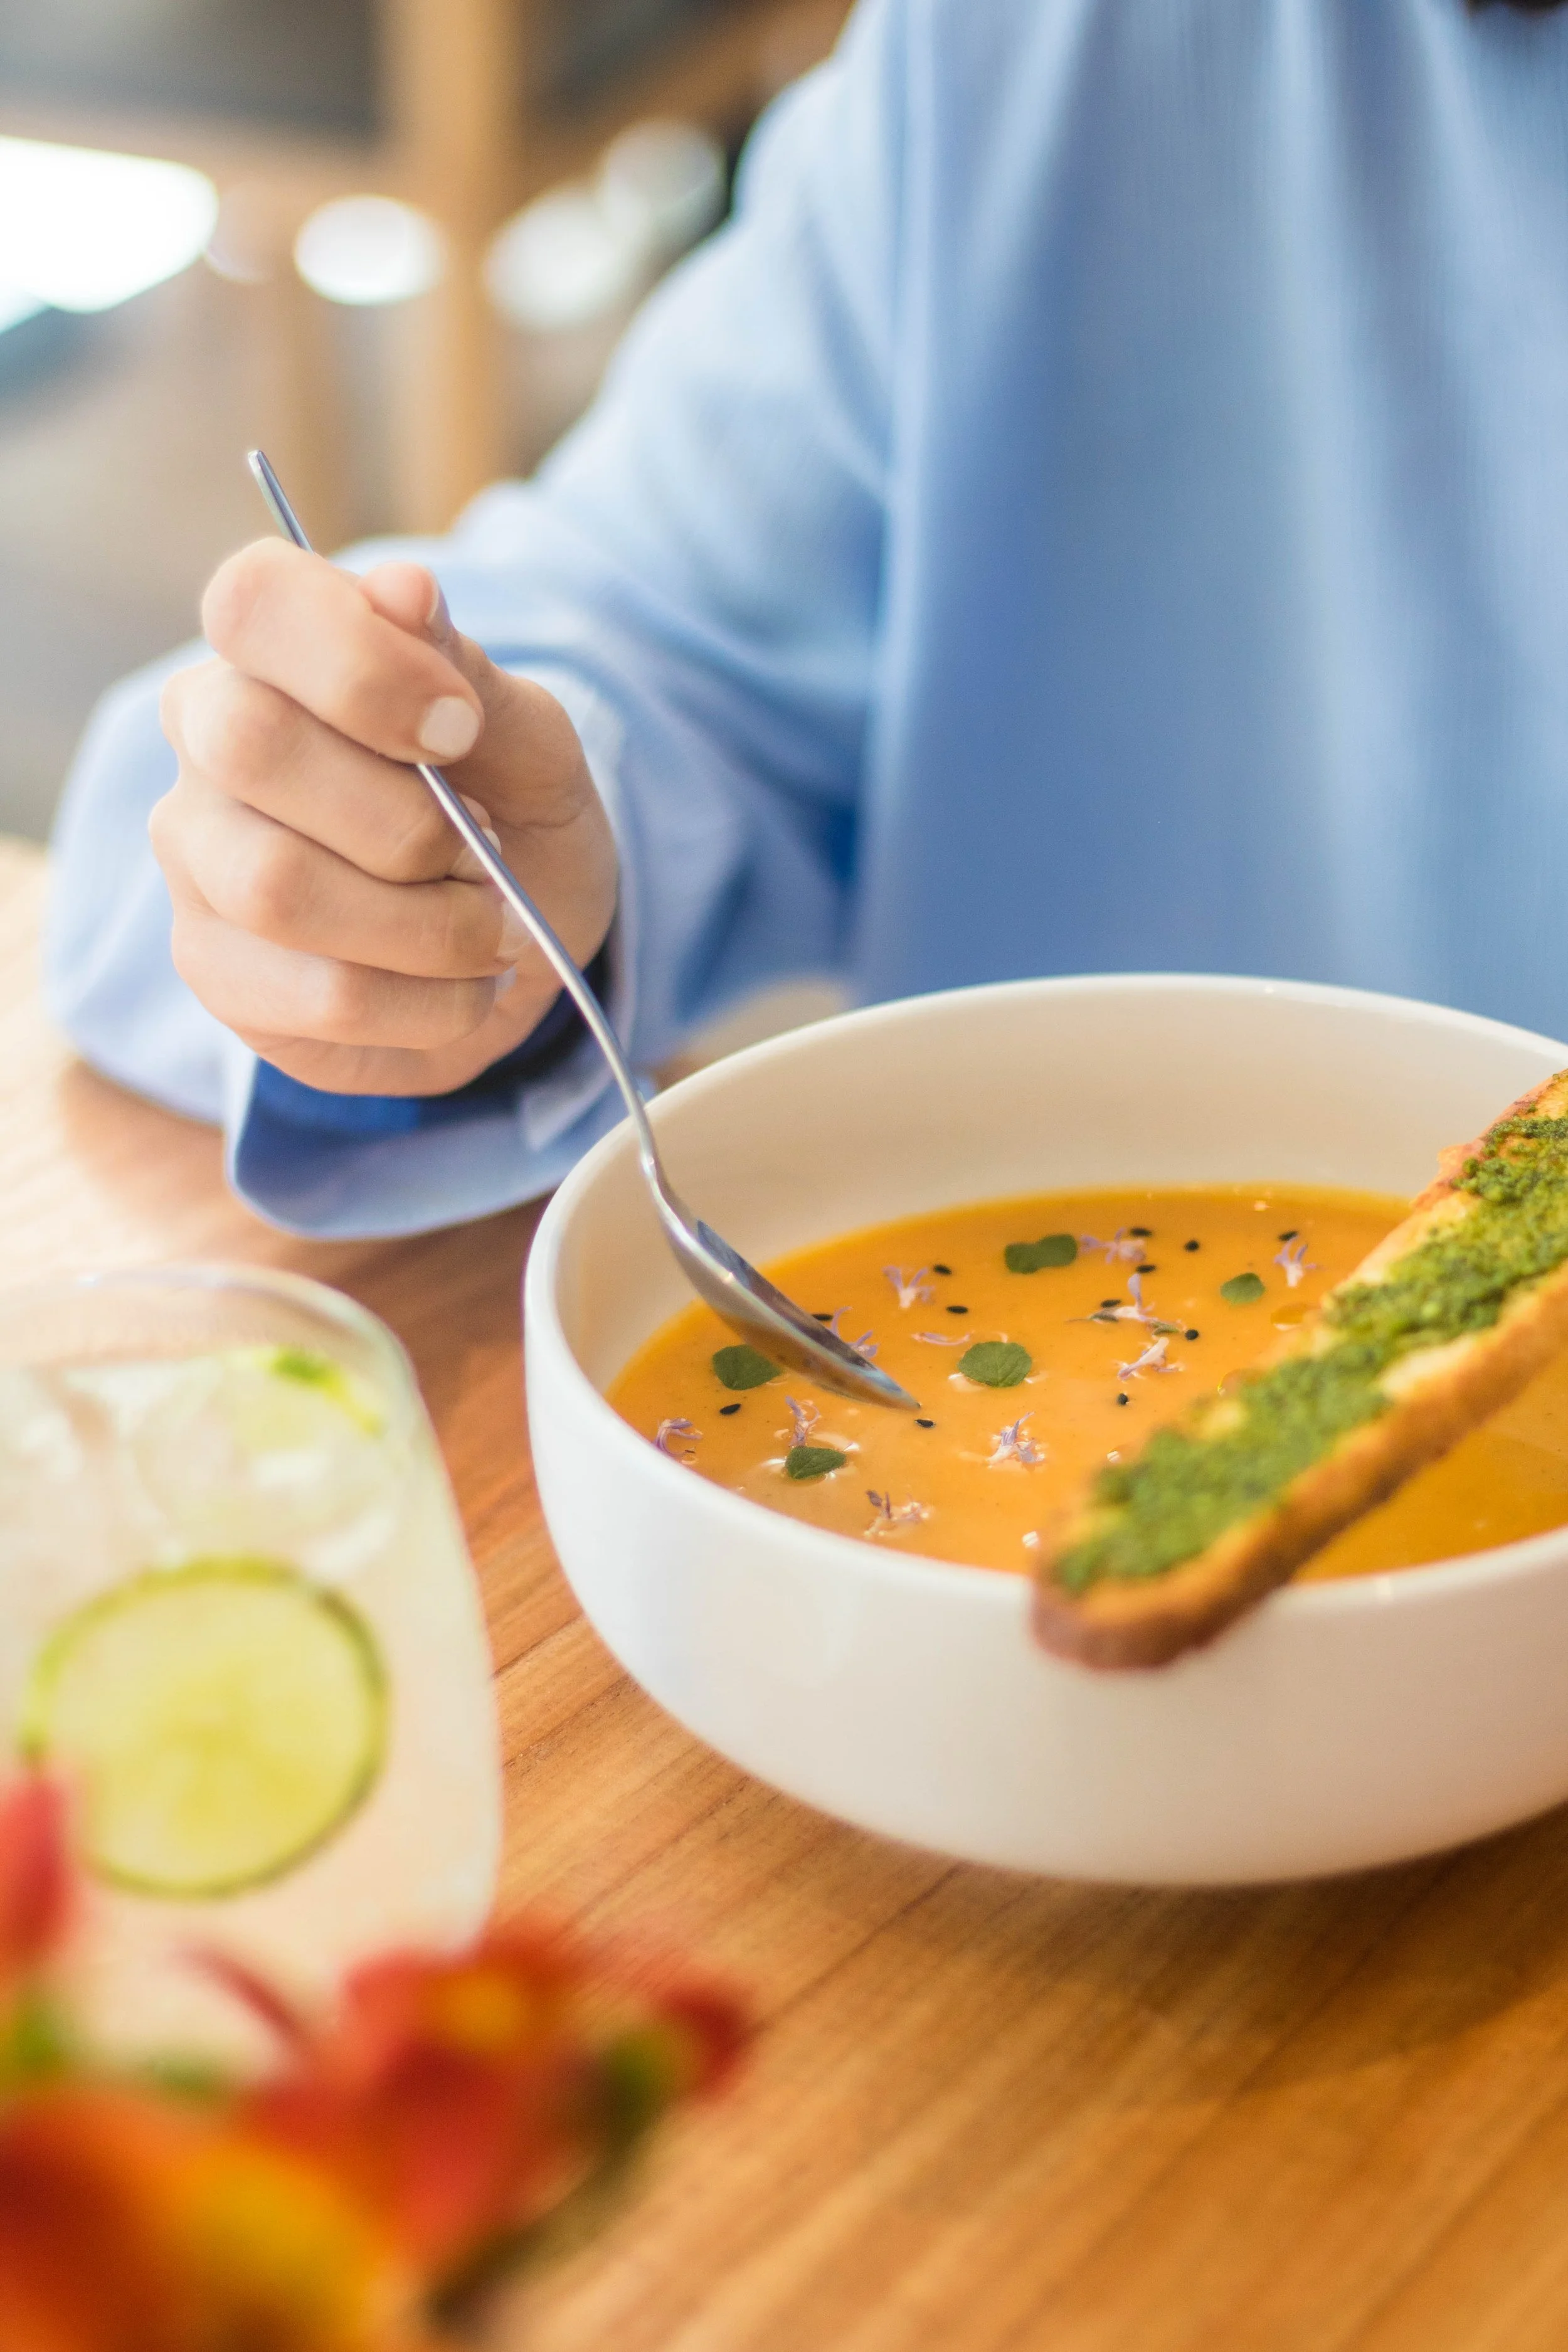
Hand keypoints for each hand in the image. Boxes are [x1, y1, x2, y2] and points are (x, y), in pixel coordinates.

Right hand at [151, 540, 617, 1096]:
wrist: (519, 946)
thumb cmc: (512, 817)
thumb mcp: (528, 739)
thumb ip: (466, 670)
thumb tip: (403, 589)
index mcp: (271, 651)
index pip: (253, 601)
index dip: (362, 662)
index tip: (462, 728)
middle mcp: (205, 743)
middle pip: (251, 745)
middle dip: (406, 817)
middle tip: (484, 848)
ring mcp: (197, 862)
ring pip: (278, 888)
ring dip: (432, 925)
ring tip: (491, 928)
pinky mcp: (218, 973)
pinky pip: (320, 995)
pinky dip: (431, 1002)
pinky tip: (463, 987)